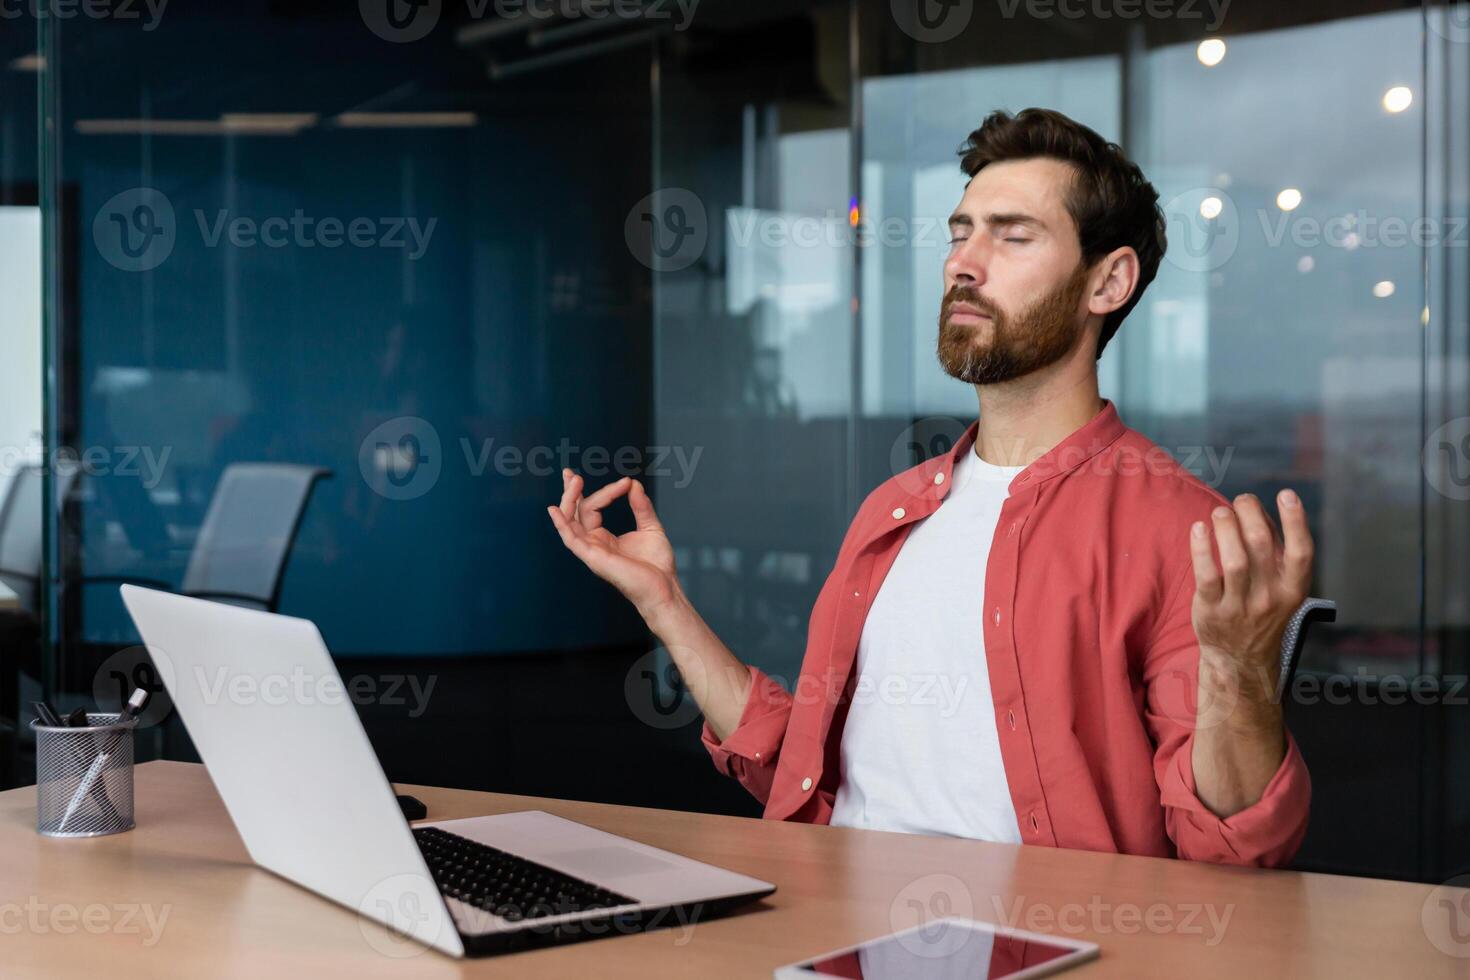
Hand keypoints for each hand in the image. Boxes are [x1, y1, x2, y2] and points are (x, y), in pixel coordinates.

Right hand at [546, 469, 680, 619]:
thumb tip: (633, 483)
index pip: (593, 508)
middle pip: (575, 513)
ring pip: (570, 523)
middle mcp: (594, 543)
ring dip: (569, 501)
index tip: (626, 483)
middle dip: (570, 492)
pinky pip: (571, 540)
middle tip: (571, 473)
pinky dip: (562, 525)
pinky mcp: (593, 558)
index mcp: (604, 538)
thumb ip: (641, 506)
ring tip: (573, 480)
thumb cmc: (657, 566)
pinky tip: (555, 510)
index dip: (607, 491)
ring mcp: (592, 551)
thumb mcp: (650, 527)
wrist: (663, 587)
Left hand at [1189, 489, 1313, 719]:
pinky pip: (1206, 574)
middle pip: (1261, 545)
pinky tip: (1198, 528)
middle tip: (1242, 501)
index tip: (1286, 494)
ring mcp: (1240, 606)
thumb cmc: (1260, 610)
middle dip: (1250, 514)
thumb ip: (1273, 552)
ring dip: (1225, 527)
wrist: (1240, 658)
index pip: (1301, 552)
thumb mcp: (1281, 588)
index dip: (1296, 520)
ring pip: (1234, 559)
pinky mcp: (1212, 610)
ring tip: (1220, 512)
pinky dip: (1201, 547)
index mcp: (1293, 589)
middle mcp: (1270, 598)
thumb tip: (1257, 511)